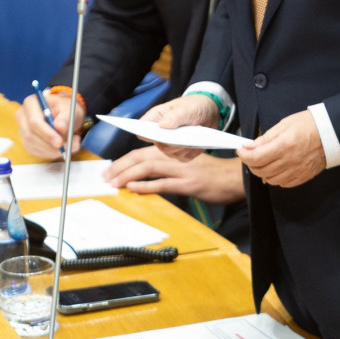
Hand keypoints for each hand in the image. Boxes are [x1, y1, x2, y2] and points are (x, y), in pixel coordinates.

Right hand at [15, 92, 84, 158]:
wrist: (64, 115)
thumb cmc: (65, 109)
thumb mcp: (70, 109)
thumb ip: (66, 117)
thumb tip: (59, 127)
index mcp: (31, 103)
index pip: (34, 122)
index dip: (46, 133)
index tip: (59, 142)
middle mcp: (23, 116)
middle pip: (30, 135)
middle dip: (49, 145)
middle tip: (66, 147)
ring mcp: (23, 130)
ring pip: (33, 145)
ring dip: (52, 150)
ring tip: (70, 144)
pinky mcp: (27, 142)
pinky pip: (37, 152)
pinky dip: (51, 153)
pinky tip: (62, 148)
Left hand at [103, 145, 244, 202]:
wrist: (234, 177)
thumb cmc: (212, 172)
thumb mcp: (188, 163)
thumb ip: (169, 165)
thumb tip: (145, 174)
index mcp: (174, 150)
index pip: (143, 151)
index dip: (124, 160)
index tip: (110, 169)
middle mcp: (176, 156)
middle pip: (141, 157)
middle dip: (120, 167)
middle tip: (105, 177)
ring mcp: (182, 170)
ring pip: (148, 168)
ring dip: (127, 175)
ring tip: (113, 183)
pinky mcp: (189, 184)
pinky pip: (163, 183)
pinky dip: (145, 186)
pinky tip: (132, 189)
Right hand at [140, 94, 220, 161]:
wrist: (209, 113)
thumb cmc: (194, 106)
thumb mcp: (187, 107)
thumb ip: (175, 115)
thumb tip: (162, 125)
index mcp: (155, 118)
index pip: (142, 129)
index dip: (144, 133)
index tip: (155, 135)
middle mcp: (159, 135)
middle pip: (159, 145)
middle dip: (173, 140)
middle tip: (185, 133)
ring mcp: (169, 146)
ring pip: (172, 153)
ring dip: (185, 145)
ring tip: (194, 134)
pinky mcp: (180, 154)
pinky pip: (184, 157)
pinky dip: (192, 151)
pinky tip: (198, 141)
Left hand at [238, 110, 325, 187]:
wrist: (331, 133)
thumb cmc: (309, 125)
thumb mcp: (284, 124)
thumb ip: (266, 138)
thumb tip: (250, 146)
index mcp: (284, 145)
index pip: (256, 157)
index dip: (244, 154)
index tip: (241, 149)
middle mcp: (290, 160)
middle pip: (260, 170)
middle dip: (251, 162)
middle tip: (251, 154)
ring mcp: (297, 171)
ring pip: (270, 179)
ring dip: (262, 171)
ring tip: (264, 160)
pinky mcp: (302, 176)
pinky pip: (282, 183)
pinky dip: (275, 177)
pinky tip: (276, 167)